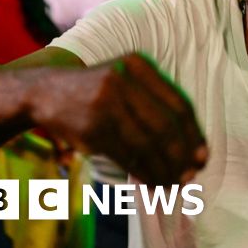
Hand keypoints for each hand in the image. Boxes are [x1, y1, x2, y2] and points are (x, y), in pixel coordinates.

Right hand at [28, 53, 207, 185]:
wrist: (44, 92)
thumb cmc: (97, 91)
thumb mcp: (126, 80)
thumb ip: (156, 102)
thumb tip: (191, 145)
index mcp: (138, 65)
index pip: (178, 104)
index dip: (194, 133)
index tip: (203, 155)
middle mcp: (123, 82)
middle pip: (165, 126)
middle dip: (182, 154)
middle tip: (192, 173)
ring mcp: (105, 105)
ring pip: (147, 144)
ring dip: (165, 168)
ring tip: (175, 182)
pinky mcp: (91, 129)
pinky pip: (127, 156)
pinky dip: (144, 172)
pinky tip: (154, 181)